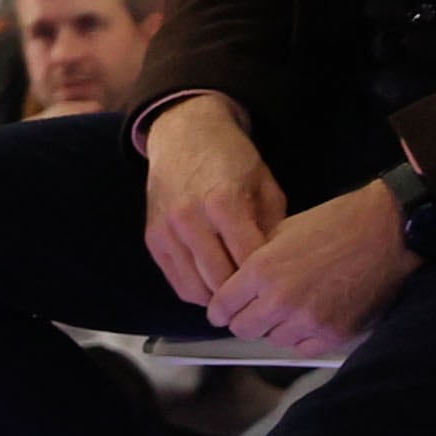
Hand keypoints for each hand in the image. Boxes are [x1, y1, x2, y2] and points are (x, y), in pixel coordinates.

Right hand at [140, 95, 289, 311]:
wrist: (184, 135)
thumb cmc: (233, 160)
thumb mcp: (266, 186)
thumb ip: (272, 228)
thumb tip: (277, 270)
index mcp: (224, 203)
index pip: (250, 262)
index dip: (269, 280)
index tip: (282, 288)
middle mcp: (190, 219)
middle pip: (222, 281)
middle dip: (245, 295)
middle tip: (262, 300)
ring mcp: (167, 231)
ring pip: (197, 289)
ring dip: (220, 299)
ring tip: (239, 298)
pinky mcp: (153, 239)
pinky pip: (177, 282)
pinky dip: (198, 292)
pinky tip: (215, 287)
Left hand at [204, 180, 415, 358]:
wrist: (388, 231)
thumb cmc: (336, 223)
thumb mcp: (282, 231)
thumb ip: (253, 260)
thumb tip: (233, 282)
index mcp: (262, 271)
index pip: (221, 308)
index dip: (220, 308)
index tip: (224, 308)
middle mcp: (281, 300)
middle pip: (242, 330)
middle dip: (244, 319)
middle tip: (254, 309)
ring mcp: (309, 321)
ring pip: (273, 340)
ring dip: (275, 328)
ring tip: (289, 308)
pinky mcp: (335, 334)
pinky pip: (303, 348)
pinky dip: (302, 337)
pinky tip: (309, 318)